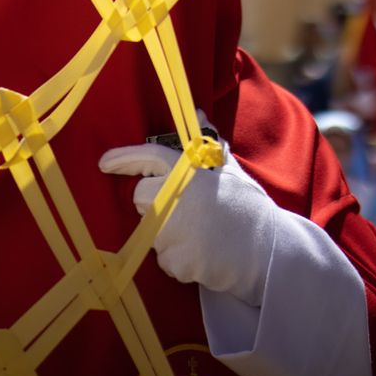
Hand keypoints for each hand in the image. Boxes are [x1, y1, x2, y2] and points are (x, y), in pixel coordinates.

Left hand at [98, 137, 276, 305]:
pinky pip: (164, 259)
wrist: (270, 252)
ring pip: (151, 231)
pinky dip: (178, 260)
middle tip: (186, 211)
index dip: (124, 158)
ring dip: (168, 235)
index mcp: (190, 172)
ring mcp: (175, 231)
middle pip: (140, 198)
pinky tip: (202, 254)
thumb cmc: (249, 208)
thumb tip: (198, 114)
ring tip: (201, 235)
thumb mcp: (231, 171)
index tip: (104, 163)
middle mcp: (178, 197)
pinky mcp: (178, 260)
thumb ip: (209, 145)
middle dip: (154, 204)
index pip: (149, 157)